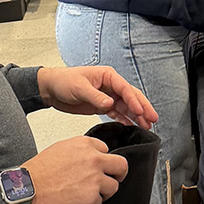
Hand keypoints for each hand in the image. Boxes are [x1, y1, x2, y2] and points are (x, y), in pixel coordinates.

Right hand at [24, 136, 129, 203]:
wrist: (27, 191)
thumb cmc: (38, 173)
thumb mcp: (59, 150)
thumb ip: (80, 152)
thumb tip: (91, 157)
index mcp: (84, 145)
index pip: (106, 150)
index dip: (103, 160)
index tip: (101, 166)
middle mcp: (93, 160)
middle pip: (121, 166)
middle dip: (118, 174)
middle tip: (113, 179)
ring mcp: (95, 179)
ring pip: (113, 187)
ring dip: (103, 192)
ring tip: (86, 194)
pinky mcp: (92, 198)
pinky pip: (99, 202)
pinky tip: (76, 201)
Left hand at [37, 66, 157, 128]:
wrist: (51, 89)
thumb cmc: (63, 81)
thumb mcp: (79, 88)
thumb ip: (95, 97)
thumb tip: (110, 104)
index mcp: (108, 76)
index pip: (125, 88)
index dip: (134, 101)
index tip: (140, 111)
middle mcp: (110, 85)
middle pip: (131, 97)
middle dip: (142, 108)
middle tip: (152, 119)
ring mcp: (108, 96)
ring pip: (127, 106)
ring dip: (136, 116)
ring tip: (146, 126)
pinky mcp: (102, 105)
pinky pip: (118, 113)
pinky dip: (125, 119)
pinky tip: (131, 126)